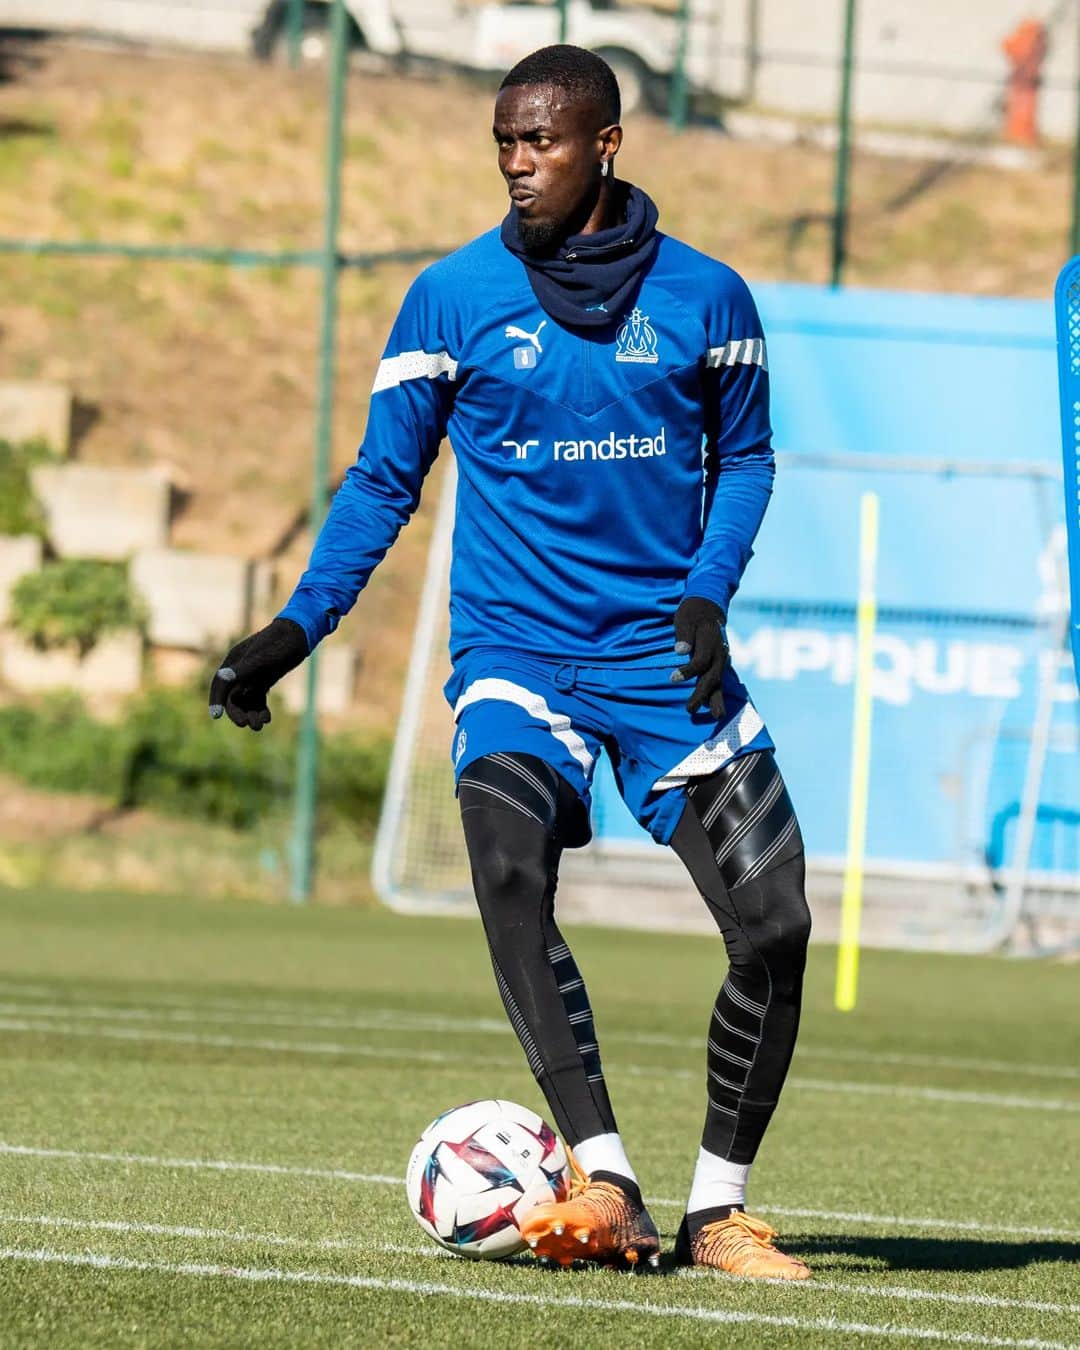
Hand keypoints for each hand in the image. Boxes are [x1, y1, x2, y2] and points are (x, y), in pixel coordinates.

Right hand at [208, 617, 308, 730]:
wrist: (299, 636)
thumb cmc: (279, 643)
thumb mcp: (262, 657)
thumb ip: (243, 668)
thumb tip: (223, 676)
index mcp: (234, 661)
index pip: (219, 684)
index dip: (216, 700)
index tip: (216, 716)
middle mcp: (240, 670)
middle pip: (232, 697)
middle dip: (237, 712)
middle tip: (246, 724)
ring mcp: (252, 677)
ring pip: (245, 701)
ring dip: (250, 714)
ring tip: (261, 725)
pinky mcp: (263, 682)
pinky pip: (257, 700)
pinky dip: (260, 710)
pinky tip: (267, 719)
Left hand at [670, 597, 728, 718]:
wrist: (709, 607)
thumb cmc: (692, 613)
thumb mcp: (684, 618)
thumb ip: (684, 634)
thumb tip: (680, 650)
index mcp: (710, 641)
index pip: (701, 661)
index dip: (687, 671)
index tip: (672, 678)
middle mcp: (719, 653)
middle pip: (711, 676)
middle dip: (702, 694)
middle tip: (690, 709)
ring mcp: (721, 659)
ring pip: (719, 682)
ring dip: (716, 700)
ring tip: (717, 717)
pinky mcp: (719, 664)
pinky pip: (719, 682)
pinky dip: (718, 696)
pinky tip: (716, 710)